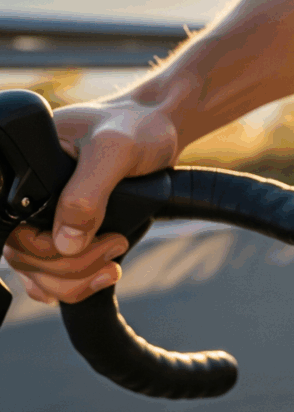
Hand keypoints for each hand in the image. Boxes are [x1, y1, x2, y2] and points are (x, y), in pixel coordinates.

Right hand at [2, 96, 179, 303]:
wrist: (160, 128)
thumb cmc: (136, 128)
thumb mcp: (114, 151)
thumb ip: (87, 194)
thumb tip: (66, 243)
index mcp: (20, 167)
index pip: (11, 229)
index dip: (46, 250)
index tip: (96, 241)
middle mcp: (26, 193)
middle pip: (23, 256)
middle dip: (70, 267)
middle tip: (115, 246)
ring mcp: (44, 213)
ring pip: (38, 271)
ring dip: (75, 280)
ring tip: (113, 263)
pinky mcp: (66, 227)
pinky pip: (52, 271)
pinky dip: (73, 284)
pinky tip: (100, 276)